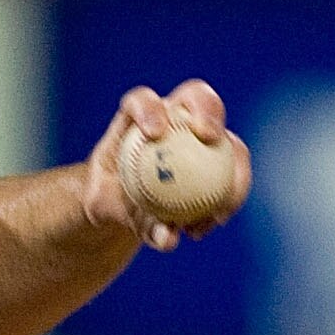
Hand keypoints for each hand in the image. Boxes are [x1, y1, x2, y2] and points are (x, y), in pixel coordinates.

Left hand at [83, 79, 250, 252]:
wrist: (124, 204)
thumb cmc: (108, 199)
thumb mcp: (102, 207)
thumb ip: (129, 217)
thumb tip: (167, 237)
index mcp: (135, 118)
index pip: (141, 101)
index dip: (149, 109)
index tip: (155, 133)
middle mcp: (173, 117)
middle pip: (197, 96)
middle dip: (207, 109)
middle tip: (209, 137)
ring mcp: (199, 136)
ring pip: (227, 139)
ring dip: (231, 166)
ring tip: (221, 204)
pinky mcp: (217, 158)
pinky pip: (232, 175)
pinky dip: (228, 199)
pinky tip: (215, 223)